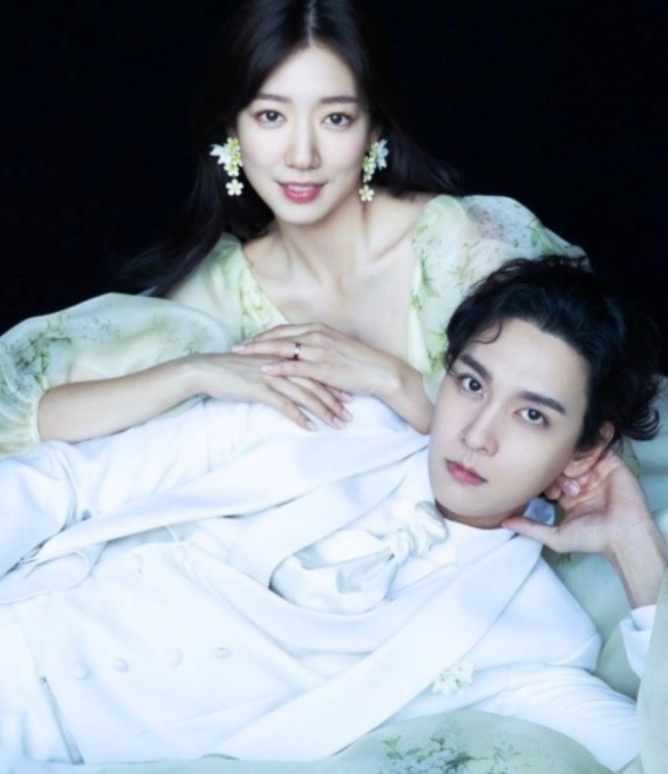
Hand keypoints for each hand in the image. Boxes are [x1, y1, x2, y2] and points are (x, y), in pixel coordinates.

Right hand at [188, 351, 349, 430]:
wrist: (207, 370)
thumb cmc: (232, 370)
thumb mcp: (261, 367)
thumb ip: (278, 371)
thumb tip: (291, 381)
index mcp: (284, 356)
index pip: (316, 370)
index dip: (333, 385)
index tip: (348, 398)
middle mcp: (283, 365)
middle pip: (316, 382)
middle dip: (335, 401)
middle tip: (349, 415)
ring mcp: (273, 377)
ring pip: (306, 394)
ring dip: (324, 411)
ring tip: (337, 425)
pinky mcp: (261, 389)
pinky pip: (286, 405)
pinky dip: (300, 418)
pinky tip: (311, 429)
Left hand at [232, 323, 432, 431]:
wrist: (380, 371)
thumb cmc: (359, 362)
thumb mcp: (336, 347)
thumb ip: (317, 346)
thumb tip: (301, 351)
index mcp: (319, 330)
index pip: (284, 330)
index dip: (264, 336)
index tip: (248, 340)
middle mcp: (317, 336)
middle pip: (278, 337)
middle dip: (255, 342)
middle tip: (236, 348)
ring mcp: (319, 351)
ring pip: (283, 349)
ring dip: (260, 353)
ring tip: (242, 358)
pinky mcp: (323, 368)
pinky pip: (295, 367)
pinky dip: (278, 368)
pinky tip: (264, 371)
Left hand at [505, 452, 667, 606]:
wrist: (622, 536)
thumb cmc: (592, 539)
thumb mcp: (554, 535)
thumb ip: (529, 527)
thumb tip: (504, 522)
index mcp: (570, 494)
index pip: (550, 475)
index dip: (547, 480)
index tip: (551, 494)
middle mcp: (582, 479)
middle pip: (560, 462)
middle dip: (558, 474)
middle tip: (562, 490)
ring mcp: (596, 470)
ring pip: (575, 455)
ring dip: (572, 468)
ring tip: (578, 486)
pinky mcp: (611, 463)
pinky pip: (594, 449)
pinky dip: (586, 460)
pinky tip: (586, 476)